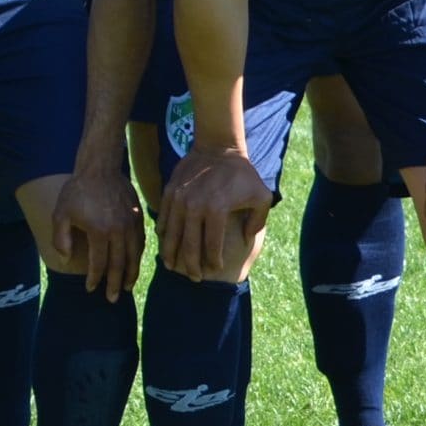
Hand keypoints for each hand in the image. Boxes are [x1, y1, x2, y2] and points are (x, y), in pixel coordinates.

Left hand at [52, 167, 145, 302]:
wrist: (100, 168)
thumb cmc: (77, 191)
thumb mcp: (61, 214)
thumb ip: (62, 238)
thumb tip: (67, 259)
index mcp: (100, 232)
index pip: (99, 263)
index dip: (95, 279)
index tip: (91, 290)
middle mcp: (118, 232)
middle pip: (119, 265)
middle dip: (115, 284)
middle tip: (112, 299)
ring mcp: (131, 225)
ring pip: (134, 256)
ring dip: (130, 274)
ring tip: (126, 287)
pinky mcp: (138, 218)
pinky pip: (141, 243)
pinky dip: (138, 257)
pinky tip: (134, 265)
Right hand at [157, 144, 273, 278]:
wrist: (218, 147)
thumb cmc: (243, 174)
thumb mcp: (261, 197)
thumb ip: (257, 222)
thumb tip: (244, 240)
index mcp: (216, 210)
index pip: (211, 245)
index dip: (212, 262)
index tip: (213, 271)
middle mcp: (194, 206)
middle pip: (188, 245)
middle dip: (190, 265)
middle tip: (193, 278)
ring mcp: (179, 199)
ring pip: (171, 234)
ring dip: (171, 253)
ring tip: (172, 266)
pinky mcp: (169, 192)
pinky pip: (164, 218)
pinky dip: (164, 233)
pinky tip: (166, 243)